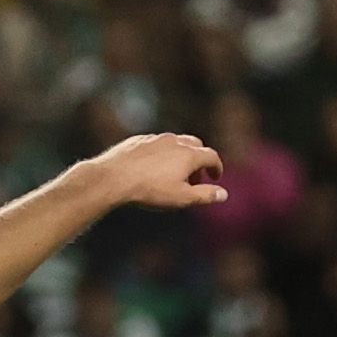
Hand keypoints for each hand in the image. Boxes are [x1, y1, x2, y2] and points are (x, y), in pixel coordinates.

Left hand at [94, 131, 227, 207]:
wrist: (113, 178)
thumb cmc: (149, 190)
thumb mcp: (182, 198)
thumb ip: (205, 195)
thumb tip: (224, 194)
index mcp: (189, 154)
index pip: (211, 156)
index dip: (217, 167)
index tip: (215, 177)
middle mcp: (174, 141)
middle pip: (195, 145)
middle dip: (199, 160)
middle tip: (196, 177)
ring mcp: (154, 138)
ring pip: (174, 142)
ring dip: (180, 155)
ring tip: (174, 173)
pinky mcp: (137, 140)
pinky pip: (155, 144)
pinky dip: (161, 153)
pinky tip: (152, 167)